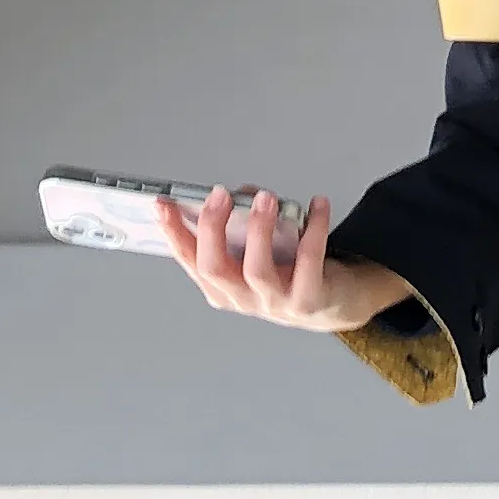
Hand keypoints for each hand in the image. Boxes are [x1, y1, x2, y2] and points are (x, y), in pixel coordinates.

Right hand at [161, 186, 413, 336]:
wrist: (335, 304)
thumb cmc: (291, 273)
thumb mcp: (259, 252)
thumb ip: (244, 225)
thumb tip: (242, 194)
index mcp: (224, 287)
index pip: (190, 261)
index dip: (174, 233)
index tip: (163, 204)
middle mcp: (244, 299)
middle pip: (215, 269)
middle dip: (211, 229)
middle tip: (218, 194)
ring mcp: (276, 303)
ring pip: (257, 270)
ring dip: (258, 230)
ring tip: (265, 198)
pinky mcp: (309, 299)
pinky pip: (309, 262)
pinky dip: (314, 230)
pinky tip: (318, 205)